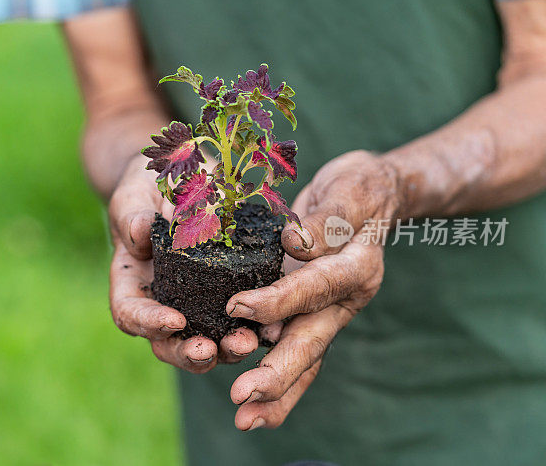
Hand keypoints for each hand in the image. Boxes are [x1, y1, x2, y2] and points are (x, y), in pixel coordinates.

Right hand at [108, 156, 264, 371]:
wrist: (181, 177)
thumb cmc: (147, 187)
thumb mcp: (134, 194)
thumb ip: (132, 213)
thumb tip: (137, 232)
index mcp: (133, 283)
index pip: (130, 314)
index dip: (149, 323)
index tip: (174, 320)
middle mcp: (163, 302)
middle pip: (168, 343)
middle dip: (189, 353)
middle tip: (210, 350)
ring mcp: (198, 303)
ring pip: (208, 340)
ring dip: (226, 349)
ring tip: (247, 343)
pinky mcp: (230, 293)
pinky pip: (242, 318)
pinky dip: (256, 327)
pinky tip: (273, 326)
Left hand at [225, 150, 401, 429]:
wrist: (368, 198)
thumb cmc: (359, 188)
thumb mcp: (351, 188)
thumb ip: (328, 217)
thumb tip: (294, 242)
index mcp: (357, 268)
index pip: (315, 286)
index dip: (279, 299)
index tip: (238, 308)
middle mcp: (342, 299)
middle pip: (312, 340)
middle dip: (277, 372)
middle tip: (242, 398)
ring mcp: (324, 311)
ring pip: (302, 359)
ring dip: (275, 391)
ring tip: (245, 419)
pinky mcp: (306, 313)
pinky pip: (291, 351)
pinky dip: (274, 380)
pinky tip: (251, 404)